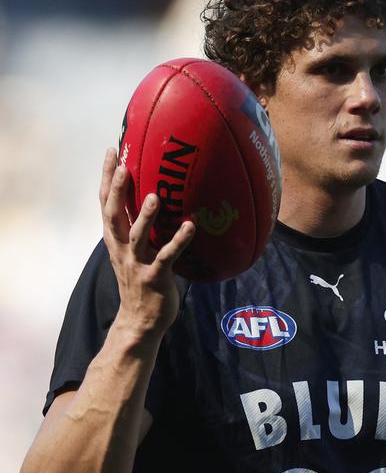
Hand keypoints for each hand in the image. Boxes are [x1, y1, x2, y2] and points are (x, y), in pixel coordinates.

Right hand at [100, 148, 194, 337]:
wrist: (140, 322)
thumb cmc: (141, 283)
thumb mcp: (134, 253)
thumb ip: (139, 229)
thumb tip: (154, 201)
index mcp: (115, 240)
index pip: (106, 203)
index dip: (108, 177)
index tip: (113, 150)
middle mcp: (122, 249)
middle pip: (114, 214)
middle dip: (118, 190)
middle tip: (125, 166)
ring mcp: (136, 264)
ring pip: (138, 236)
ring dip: (146, 216)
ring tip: (156, 197)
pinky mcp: (154, 278)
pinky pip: (166, 257)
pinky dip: (179, 241)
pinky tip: (191, 227)